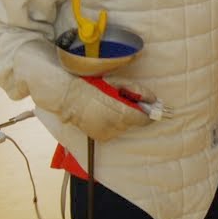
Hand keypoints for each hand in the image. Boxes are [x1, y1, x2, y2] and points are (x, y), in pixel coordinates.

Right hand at [19, 50, 155, 141]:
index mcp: (119, 112)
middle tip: (123, 100)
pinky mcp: (97, 137)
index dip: (148, 113)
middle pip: (133, 123)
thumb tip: (153, 99)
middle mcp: (113, 126)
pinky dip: (112, 124)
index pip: (144, 119)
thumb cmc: (90, 83)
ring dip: (121, 119)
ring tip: (109, 105)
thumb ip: (137, 91)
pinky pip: (112, 131)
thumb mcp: (116, 81)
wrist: (64, 93)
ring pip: (123, 128)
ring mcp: (104, 133)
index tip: (149, 108)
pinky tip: (103, 113)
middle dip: (132, 113)